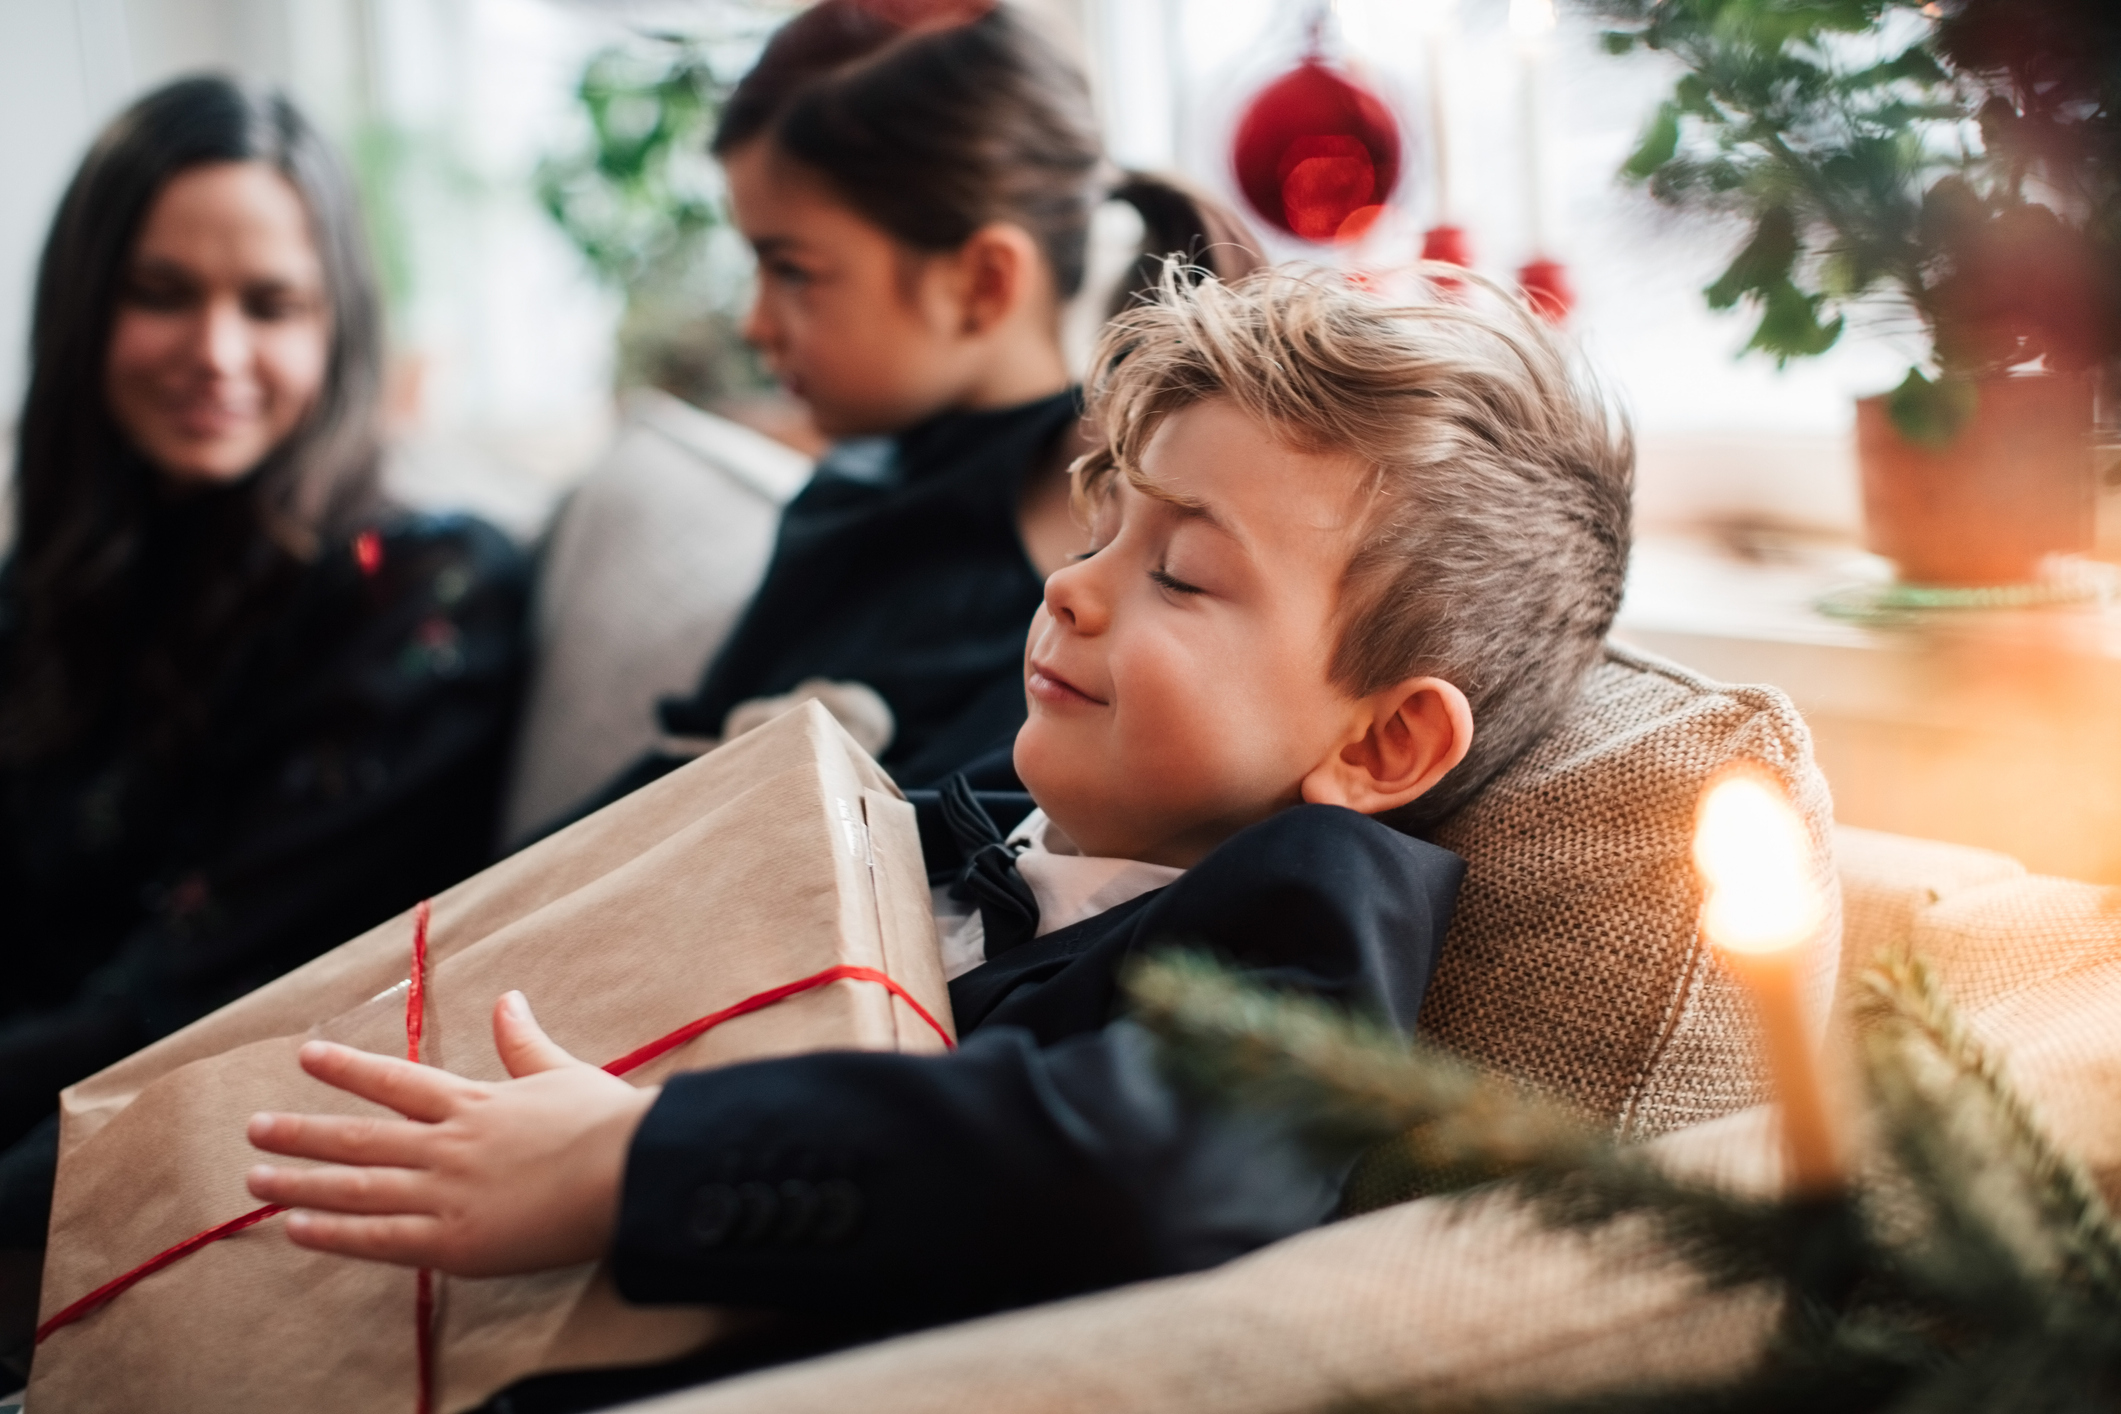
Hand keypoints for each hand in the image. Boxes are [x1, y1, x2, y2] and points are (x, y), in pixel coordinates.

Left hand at [246, 990, 658, 1276]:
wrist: (631, 1174)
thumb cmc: (606, 1124)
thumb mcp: (561, 1073)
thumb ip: (524, 1042)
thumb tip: (508, 999)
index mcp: (473, 1103)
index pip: (395, 1081)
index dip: (348, 1069)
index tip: (305, 1057)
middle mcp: (447, 1145)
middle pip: (359, 1137)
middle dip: (302, 1132)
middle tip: (254, 1130)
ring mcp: (446, 1195)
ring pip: (357, 1188)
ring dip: (301, 1183)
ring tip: (256, 1181)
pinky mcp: (455, 1242)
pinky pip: (381, 1240)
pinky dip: (336, 1234)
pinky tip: (298, 1229)